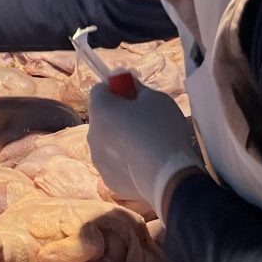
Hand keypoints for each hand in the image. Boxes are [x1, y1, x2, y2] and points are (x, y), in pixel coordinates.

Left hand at [87, 80, 204, 216]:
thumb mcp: (157, 98)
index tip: (133, 94)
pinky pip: (113, 163)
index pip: (99, 89)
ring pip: (105, 141)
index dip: (116, 89)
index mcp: (100, 110)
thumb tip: (127, 82)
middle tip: (143, 120)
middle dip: (117, 115)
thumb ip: (137, 87)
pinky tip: (144, 165)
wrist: (170, 178)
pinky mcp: (107, 179)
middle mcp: (91, 133)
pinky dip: (124, 161)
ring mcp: (97, 158)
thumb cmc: (163, 131)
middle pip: (101, 116)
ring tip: (146, 146)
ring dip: (119, 139)